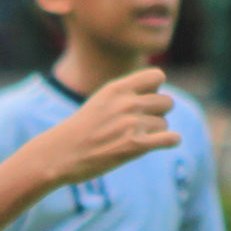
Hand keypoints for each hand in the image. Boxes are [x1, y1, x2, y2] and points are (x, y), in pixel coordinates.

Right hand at [36, 68, 180, 186]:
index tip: (145, 101)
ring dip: (155, 133)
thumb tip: (157, 92)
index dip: (156, 89)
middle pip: (167, 102)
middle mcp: (127, 102)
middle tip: (141, 125)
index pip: (158, 76)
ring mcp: (132, 124)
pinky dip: (171, 141)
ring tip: (133, 139)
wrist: (60, 154)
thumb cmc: (81, 130)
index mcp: (118, 88)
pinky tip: (165, 143)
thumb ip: (126, 93)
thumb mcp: (102, 100)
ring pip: (165, 124)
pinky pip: (171, 139)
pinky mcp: (135, 146)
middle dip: (158, 114)